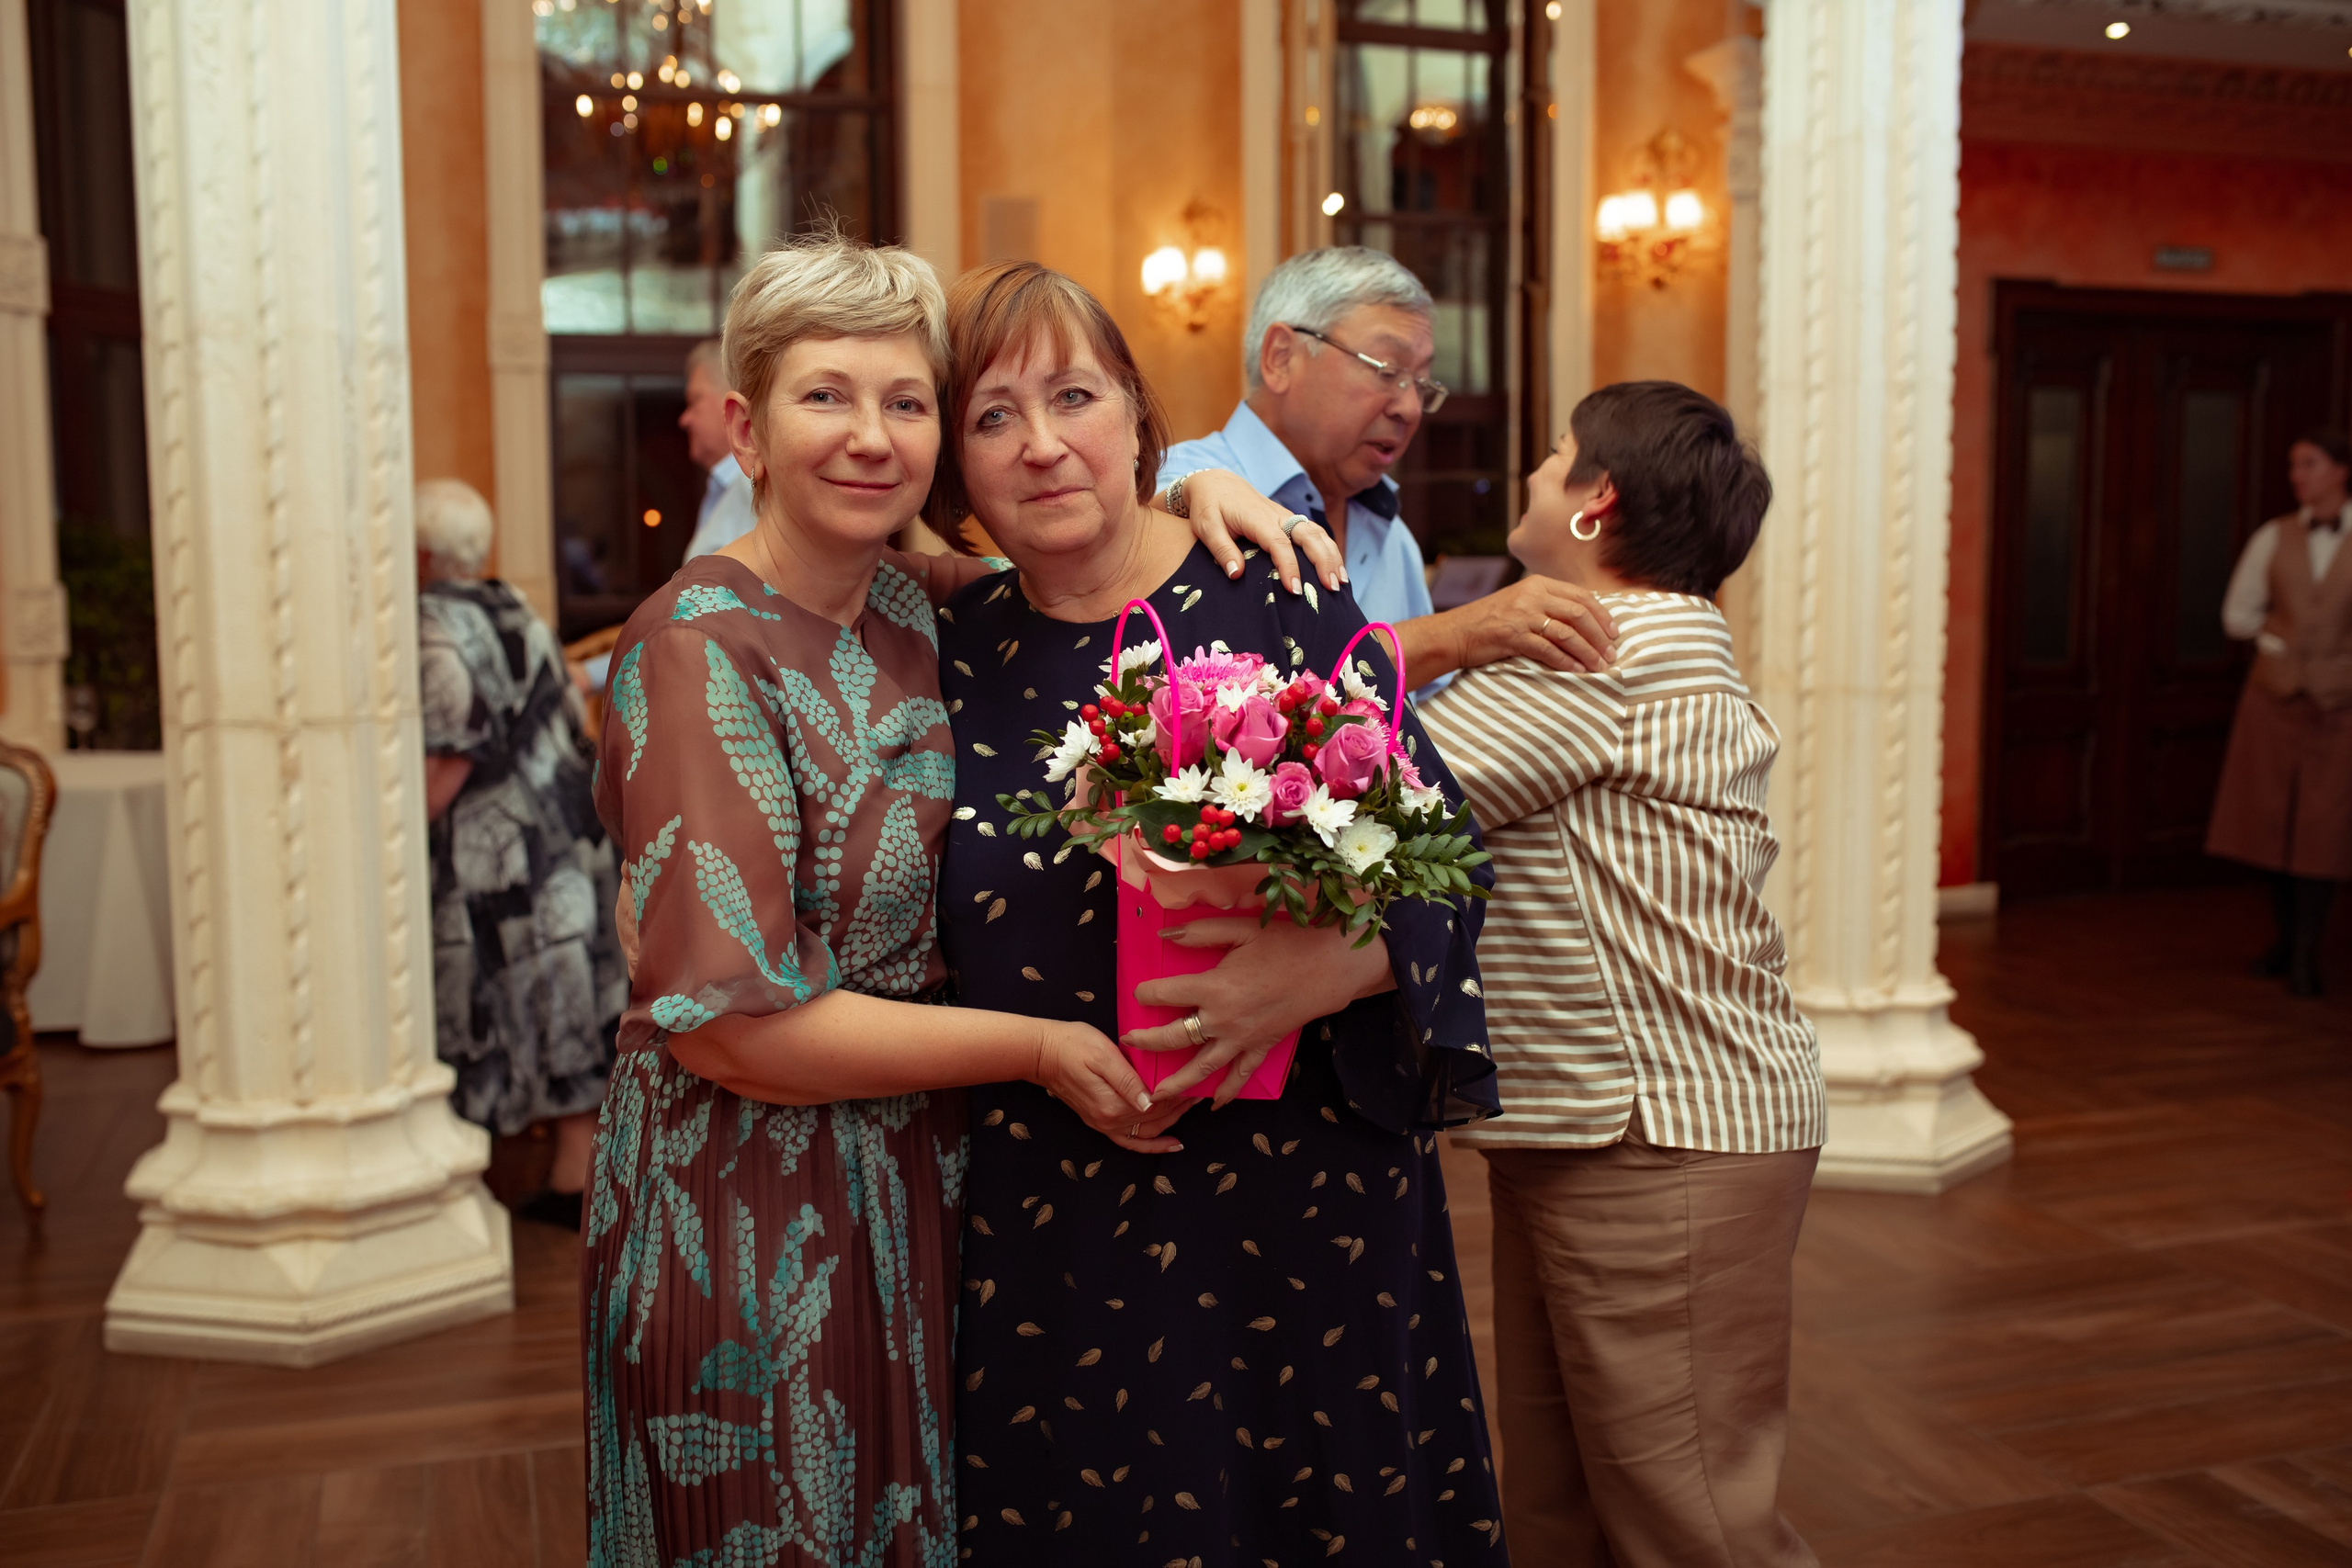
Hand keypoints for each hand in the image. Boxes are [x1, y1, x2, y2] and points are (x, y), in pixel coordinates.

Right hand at [1031, 1019, 1186, 1153]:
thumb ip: (1128, 1081)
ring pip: (1148, 1130)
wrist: (1041, 1053)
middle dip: (1181, 1105)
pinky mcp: (1100, 1121)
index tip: (1197, 1079)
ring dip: (1172, 1121)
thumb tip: (1151, 1102)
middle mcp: (1111, 1121)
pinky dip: (1152, 1145)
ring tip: (1191, 1106)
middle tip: (1200, 1088)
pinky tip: (1171, 1143)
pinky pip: (1130, 1142)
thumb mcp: (1103, 1056)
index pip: (1158, 1104)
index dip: (1179, 1093)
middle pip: (1156, 1119)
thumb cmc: (1072, 1045)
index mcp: (1114, 1106)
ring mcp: (1104, 1124)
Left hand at [1123, 917, 1393, 1106]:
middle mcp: (1222, 1019)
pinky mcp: (1262, 1047)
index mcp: (1213, 987)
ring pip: (1201, 1067)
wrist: (1332, 966)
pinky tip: (1214, 1104)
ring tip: (1155, 1095)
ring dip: (1176, 1083)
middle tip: (1128, 1044)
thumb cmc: (1288, 942)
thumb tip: (1165, 934)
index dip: (1145, 993)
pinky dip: (1227, 1091)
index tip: (1139, 993)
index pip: (1163, 994)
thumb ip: (1200, 933)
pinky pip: (1241, 1075)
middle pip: (1173, 1038)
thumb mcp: (1241, 928)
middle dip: (1146, 1043)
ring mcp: (1242, 1038)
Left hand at [1172, 469, 1346, 594]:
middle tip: (1331, 587)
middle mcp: (1278, 516)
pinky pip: (1315, 534)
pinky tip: (1336, 569)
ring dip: (1332, 556)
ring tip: (1340, 582)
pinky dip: (1329, 550)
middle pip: (1309, 536)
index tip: (1294, 589)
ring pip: (1317, 533)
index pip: (1279, 543)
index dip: (1289, 566)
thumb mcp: (1207, 527)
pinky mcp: (1290, 521)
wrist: (1217, 483)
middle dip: (1323, 561)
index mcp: (1258, 518)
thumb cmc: (1210, 506)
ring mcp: (1287, 517)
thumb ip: (1221, 549)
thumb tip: (1236, 574)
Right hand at [1428, 574, 1616, 679]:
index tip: (1614, 633)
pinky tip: (1577, 671)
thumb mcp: (1520, 602)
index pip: (1581, 596)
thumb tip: (1583, 621)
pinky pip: (1548, 649)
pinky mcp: (1513, 635)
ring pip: (1567, 633)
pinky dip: (1566, 662)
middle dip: (1600, 636)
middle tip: (1612, 654)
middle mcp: (1532, 595)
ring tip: (1600, 666)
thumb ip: (1548, 604)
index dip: (1602, 615)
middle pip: (1579, 614)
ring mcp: (1522, 615)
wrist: (1455, 632)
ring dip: (1588, 652)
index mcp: (1538, 584)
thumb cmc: (1490, 620)